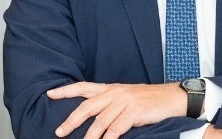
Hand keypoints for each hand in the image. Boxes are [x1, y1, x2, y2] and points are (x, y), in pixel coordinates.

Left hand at [46, 82, 185, 137]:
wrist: (172, 97)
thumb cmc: (149, 100)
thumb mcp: (126, 96)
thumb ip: (110, 102)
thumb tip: (93, 115)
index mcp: (111, 88)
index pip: (84, 87)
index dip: (66, 90)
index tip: (50, 94)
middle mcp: (115, 93)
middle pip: (87, 106)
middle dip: (71, 120)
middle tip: (59, 132)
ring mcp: (124, 102)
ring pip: (100, 121)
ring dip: (89, 136)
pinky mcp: (134, 112)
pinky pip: (116, 129)